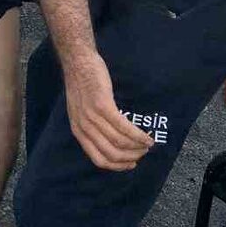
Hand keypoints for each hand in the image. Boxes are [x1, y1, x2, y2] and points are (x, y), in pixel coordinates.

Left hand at [64, 51, 153, 170]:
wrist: (77, 60)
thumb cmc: (82, 84)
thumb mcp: (79, 111)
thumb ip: (90, 128)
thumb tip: (110, 145)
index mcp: (78, 131)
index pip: (99, 159)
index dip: (118, 166)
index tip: (131, 164)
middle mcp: (84, 127)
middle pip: (112, 154)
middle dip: (131, 158)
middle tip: (143, 153)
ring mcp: (93, 116)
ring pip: (119, 142)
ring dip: (137, 147)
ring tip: (147, 144)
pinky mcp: (103, 105)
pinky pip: (124, 127)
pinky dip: (138, 135)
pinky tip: (147, 137)